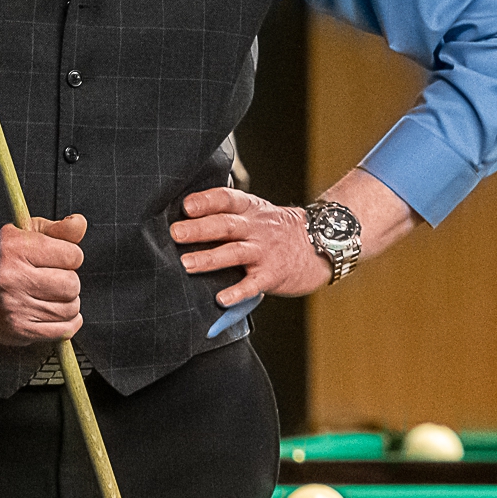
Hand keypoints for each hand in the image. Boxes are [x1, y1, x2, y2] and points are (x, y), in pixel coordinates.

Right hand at [0, 215, 86, 347]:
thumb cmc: (6, 260)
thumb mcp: (27, 234)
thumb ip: (59, 229)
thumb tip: (80, 222)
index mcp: (13, 247)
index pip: (72, 255)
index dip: (71, 256)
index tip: (60, 258)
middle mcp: (11, 277)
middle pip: (72, 284)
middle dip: (69, 280)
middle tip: (54, 278)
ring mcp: (14, 306)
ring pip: (70, 308)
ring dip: (68, 301)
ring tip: (51, 295)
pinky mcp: (19, 330)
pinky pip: (63, 330)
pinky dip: (68, 321)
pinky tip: (56, 312)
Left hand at [170, 188, 330, 304]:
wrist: (321, 245)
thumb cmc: (278, 230)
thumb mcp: (258, 212)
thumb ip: (230, 213)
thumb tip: (187, 216)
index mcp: (250, 209)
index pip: (227, 199)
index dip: (207, 200)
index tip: (186, 205)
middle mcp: (256, 228)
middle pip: (226, 225)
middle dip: (199, 229)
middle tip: (175, 233)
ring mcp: (265, 251)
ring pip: (235, 252)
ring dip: (209, 258)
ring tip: (187, 264)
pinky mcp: (272, 275)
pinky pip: (253, 284)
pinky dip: (237, 291)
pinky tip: (221, 298)